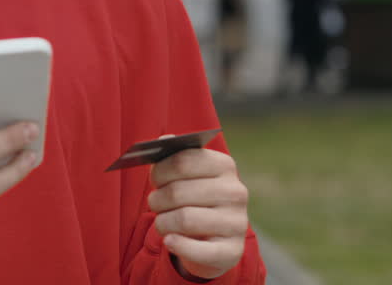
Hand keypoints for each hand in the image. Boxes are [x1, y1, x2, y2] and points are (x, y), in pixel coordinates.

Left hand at [147, 139, 248, 280]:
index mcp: (225, 165)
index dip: (159, 171)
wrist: (215, 240)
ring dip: (163, 223)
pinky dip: (177, 245)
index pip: (182, 161)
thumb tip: (164, 141)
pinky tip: (169, 241)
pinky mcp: (232, 251)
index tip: (154, 180)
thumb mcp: (188, 177)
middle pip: (178, 192)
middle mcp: (235, 192)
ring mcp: (237, 222)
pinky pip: (198, 250)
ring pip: (184, 219)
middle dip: (158, 199)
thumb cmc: (195, 200)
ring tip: (162, 222)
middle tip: (155, 204)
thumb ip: (175, 157)